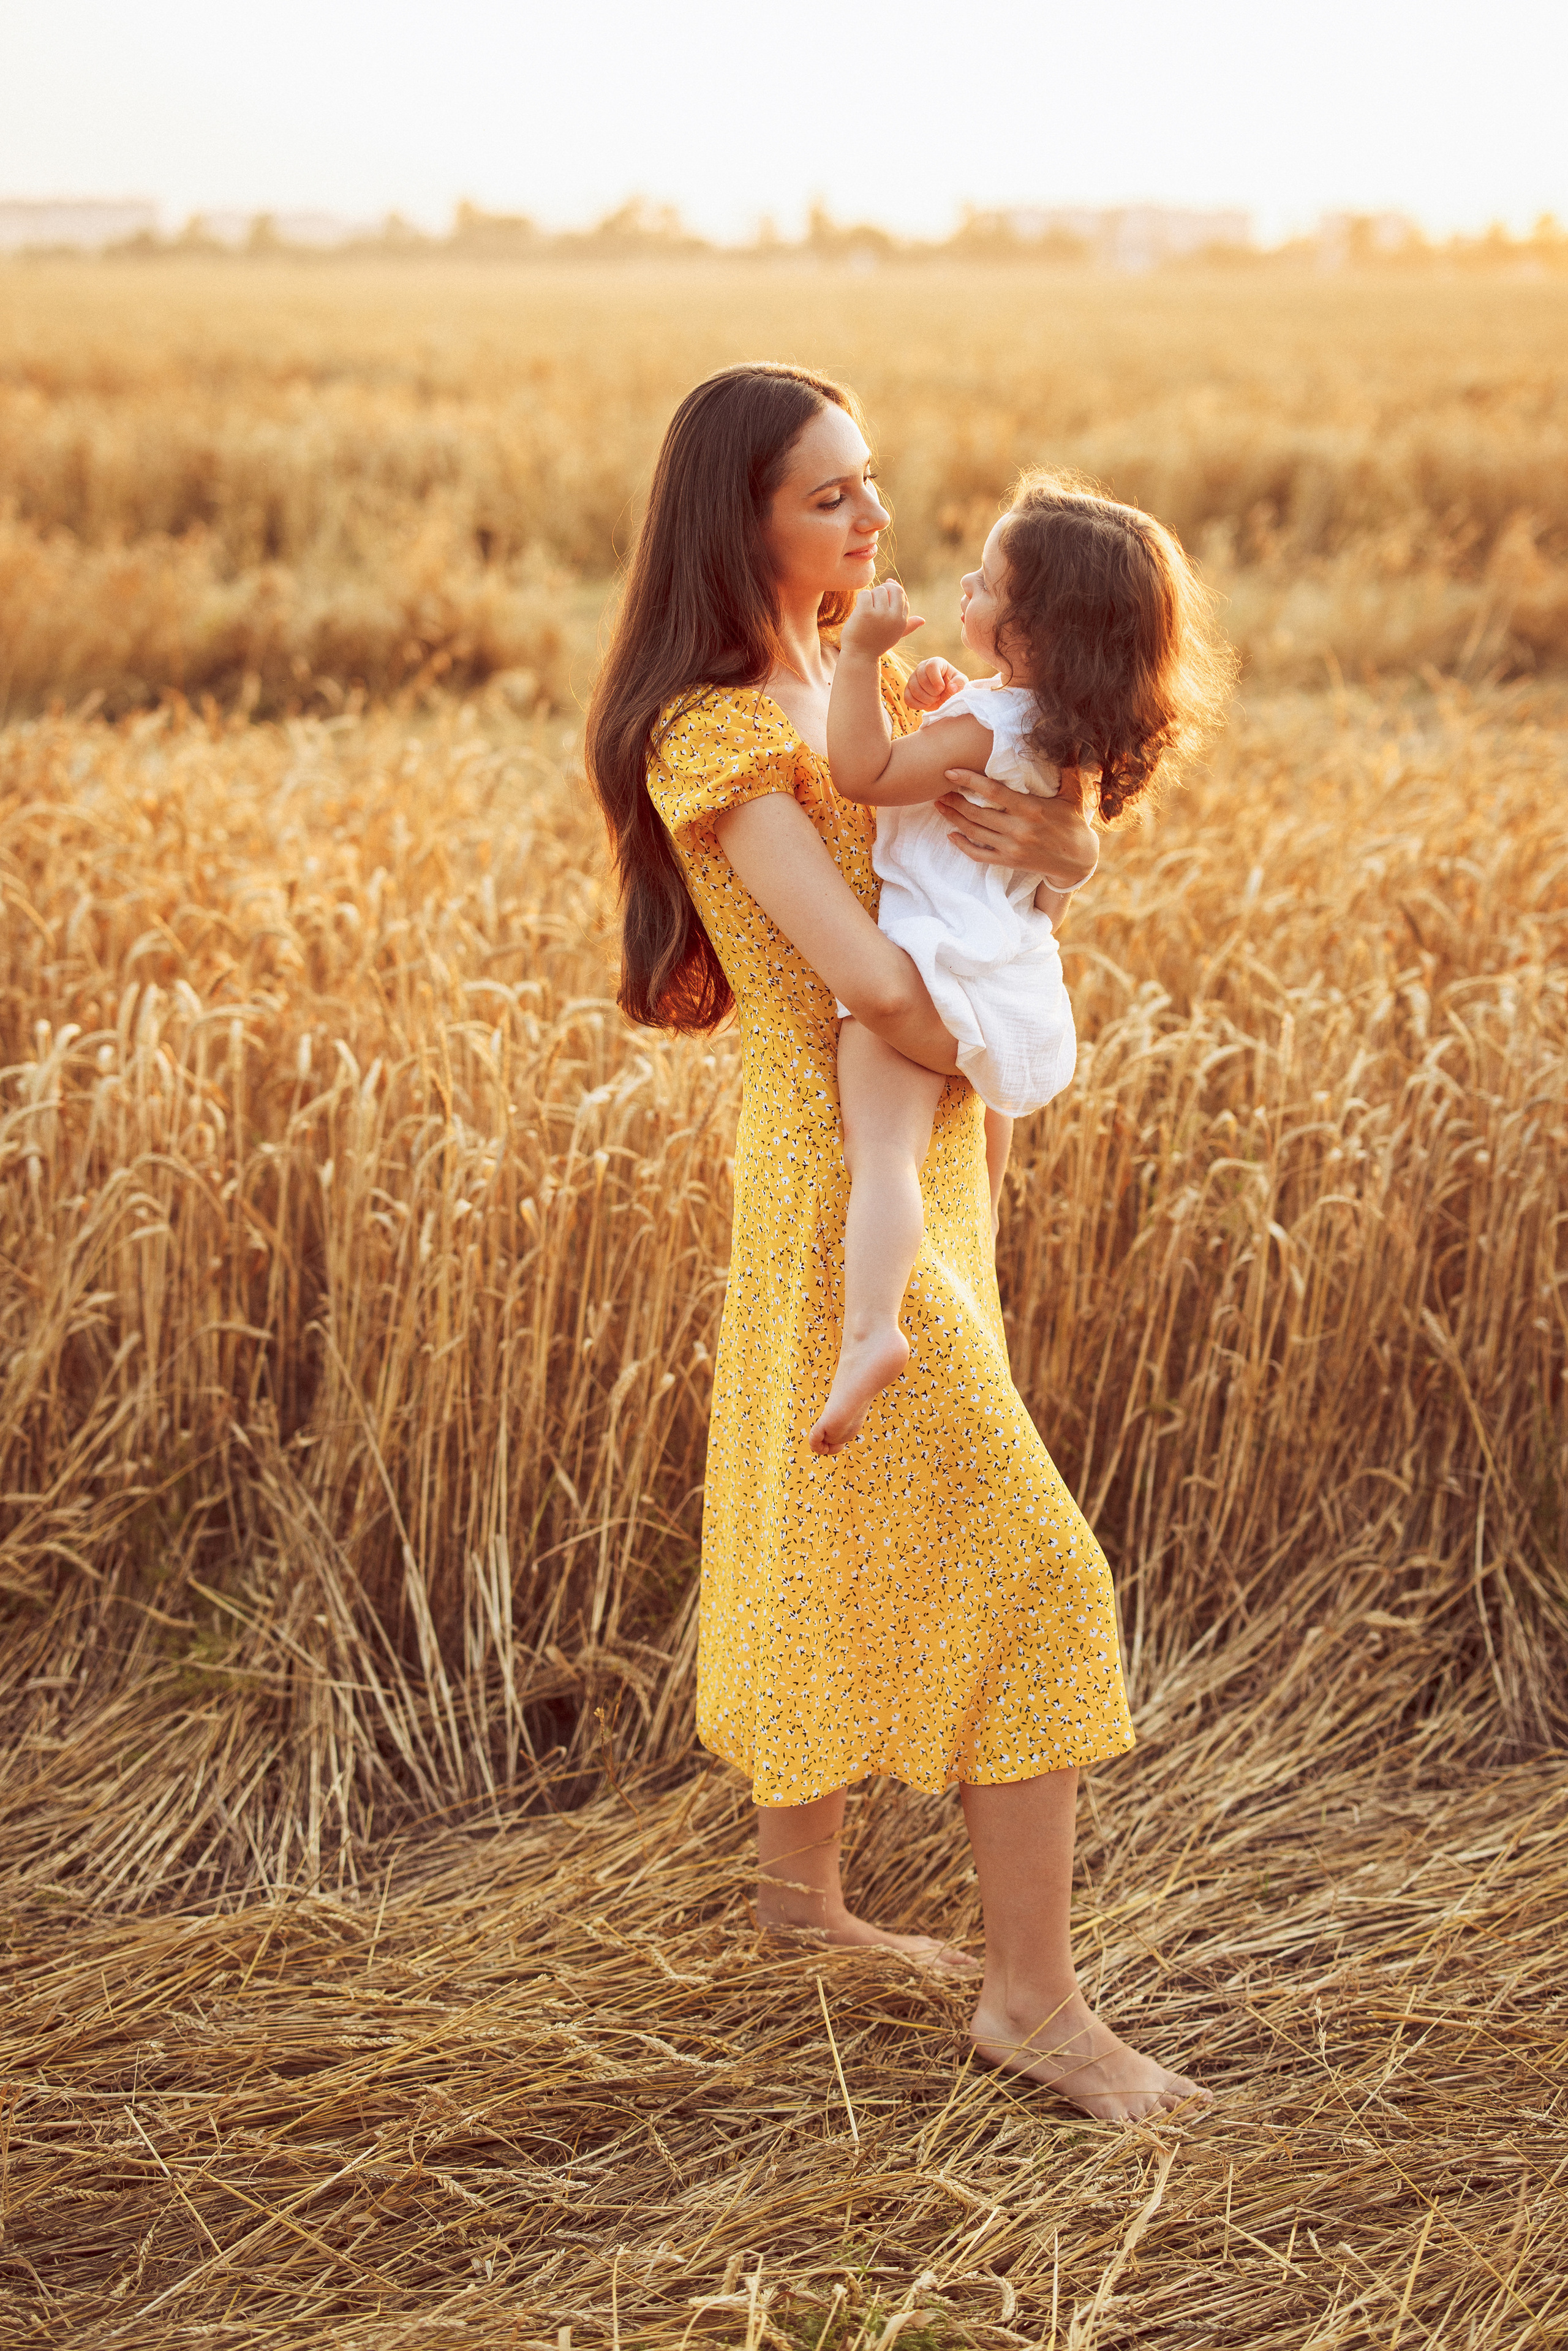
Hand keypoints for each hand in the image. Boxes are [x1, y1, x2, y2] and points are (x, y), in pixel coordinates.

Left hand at [842, 580, 924, 658]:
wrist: (859, 657)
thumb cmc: (875, 645)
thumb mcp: (894, 635)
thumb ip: (908, 626)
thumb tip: (922, 620)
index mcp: (902, 620)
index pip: (902, 595)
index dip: (895, 587)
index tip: (888, 582)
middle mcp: (894, 617)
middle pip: (892, 589)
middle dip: (883, 589)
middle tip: (873, 599)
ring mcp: (880, 615)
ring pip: (878, 590)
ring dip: (870, 596)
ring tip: (865, 610)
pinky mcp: (866, 613)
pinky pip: (865, 593)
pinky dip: (860, 598)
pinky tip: (858, 609)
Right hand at [904, 656, 968, 711]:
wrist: (944, 697)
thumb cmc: (953, 686)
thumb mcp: (960, 682)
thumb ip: (959, 682)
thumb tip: (952, 687)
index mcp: (935, 662)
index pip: (931, 666)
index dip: (936, 679)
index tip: (942, 689)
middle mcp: (921, 668)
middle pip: (922, 679)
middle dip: (932, 692)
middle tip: (939, 696)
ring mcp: (912, 678)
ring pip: (914, 690)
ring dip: (926, 699)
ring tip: (934, 699)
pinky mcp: (907, 690)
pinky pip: (907, 699)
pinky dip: (918, 705)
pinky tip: (926, 704)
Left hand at [938, 764, 1098, 889]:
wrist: (1079, 861)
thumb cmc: (1074, 823)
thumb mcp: (1074, 795)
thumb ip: (1068, 769)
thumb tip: (1068, 741)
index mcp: (1031, 808)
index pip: (994, 791)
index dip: (969, 781)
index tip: (950, 772)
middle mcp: (1019, 829)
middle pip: (977, 812)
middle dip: (954, 800)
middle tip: (938, 789)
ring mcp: (1012, 847)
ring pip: (974, 832)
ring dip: (953, 819)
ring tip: (939, 806)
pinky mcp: (1008, 861)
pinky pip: (979, 855)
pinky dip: (962, 845)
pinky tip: (951, 835)